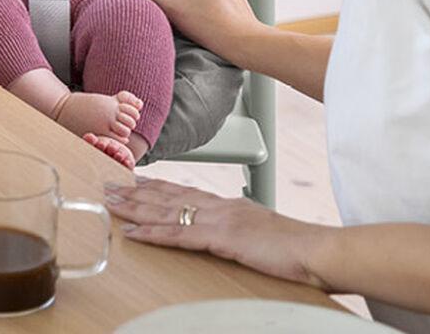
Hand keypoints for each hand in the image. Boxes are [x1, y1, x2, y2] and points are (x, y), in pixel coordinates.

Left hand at [105, 178, 326, 287]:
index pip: (188, 192)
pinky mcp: (222, 238)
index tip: (137, 180)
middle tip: (109, 186)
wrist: (319, 250)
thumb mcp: (267, 235)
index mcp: (232, 205)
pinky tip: (133, 232)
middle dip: (136, 192)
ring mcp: (220, 220)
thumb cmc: (300, 248)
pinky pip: (178, 235)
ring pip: (167, 211)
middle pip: (169, 196)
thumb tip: (239, 238)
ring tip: (110, 203)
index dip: (160, 186)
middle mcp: (222, 207)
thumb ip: (247, 233)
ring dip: (135, 208)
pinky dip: (152, 233)